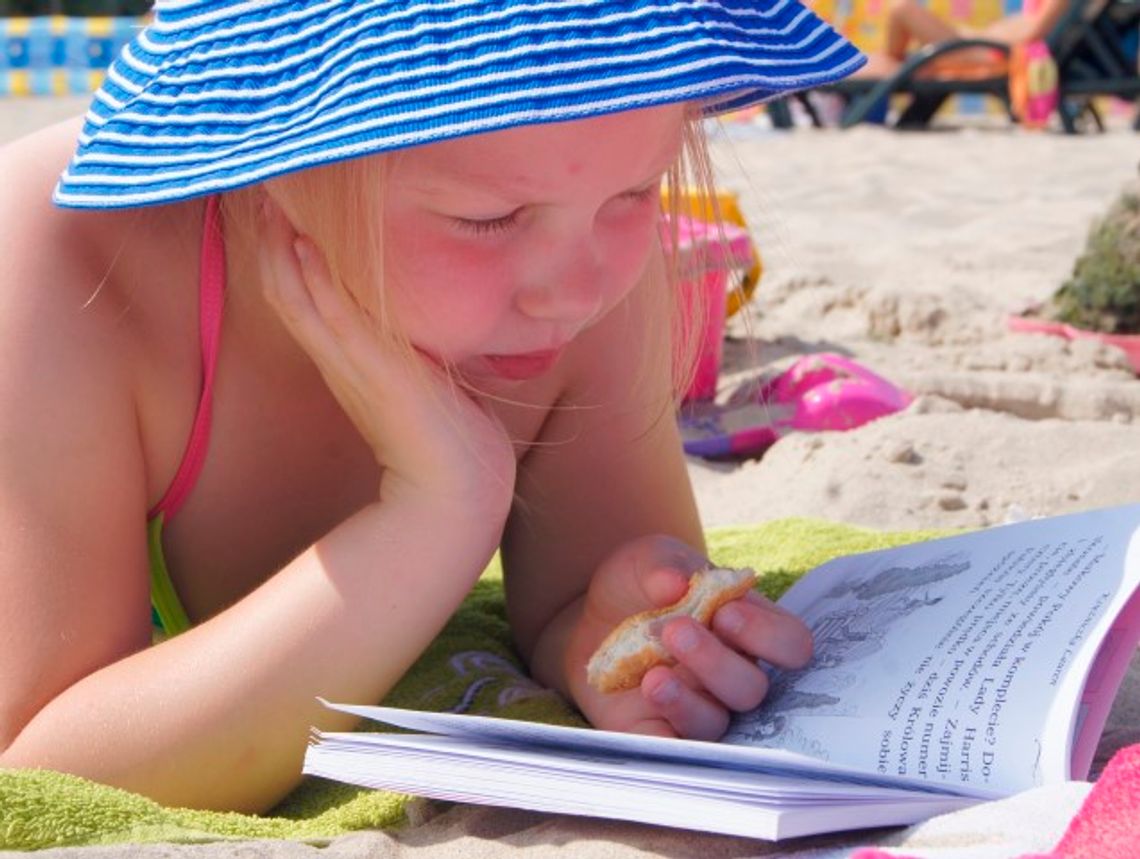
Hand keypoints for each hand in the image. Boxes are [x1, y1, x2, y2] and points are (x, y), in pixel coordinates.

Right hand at [257, 195, 515, 512]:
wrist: (458, 490)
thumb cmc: (449, 435)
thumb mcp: (422, 375)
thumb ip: (410, 346)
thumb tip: (422, 318)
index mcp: (347, 359)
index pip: (301, 297)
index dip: (284, 253)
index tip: (278, 204)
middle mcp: (340, 360)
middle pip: (286, 290)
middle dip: (271, 239)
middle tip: (257, 184)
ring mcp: (354, 366)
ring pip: (298, 300)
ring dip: (282, 250)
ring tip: (268, 200)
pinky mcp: (379, 374)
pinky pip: (337, 320)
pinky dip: (318, 284)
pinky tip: (305, 246)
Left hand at [570, 535, 812, 740]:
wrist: (592, 616)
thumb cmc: (640, 585)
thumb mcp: (647, 560)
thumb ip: (663, 565)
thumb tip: (675, 582)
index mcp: (748, 629)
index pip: (791, 645)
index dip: (768, 635)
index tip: (726, 612)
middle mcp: (731, 674)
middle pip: (751, 689)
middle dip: (717, 662)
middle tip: (675, 630)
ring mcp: (698, 706)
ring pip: (716, 722)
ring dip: (687, 702)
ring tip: (652, 677)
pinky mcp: (658, 729)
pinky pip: (673, 750)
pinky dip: (663, 739)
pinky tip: (640, 710)